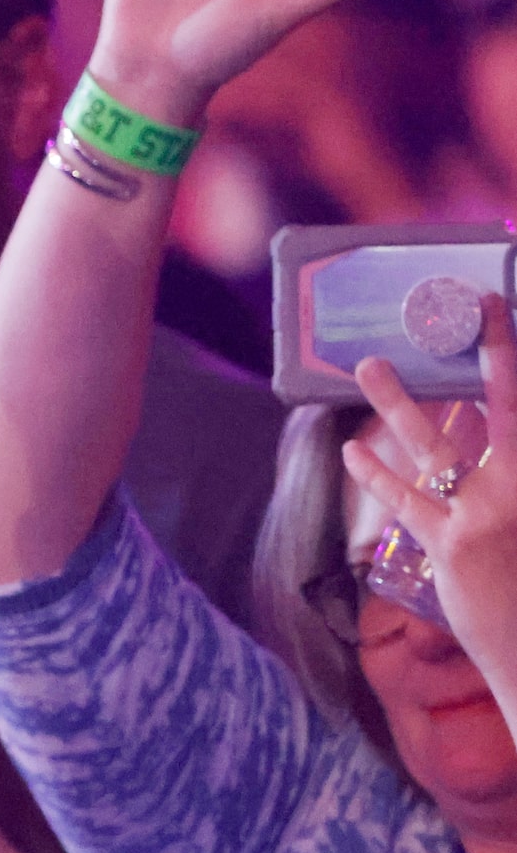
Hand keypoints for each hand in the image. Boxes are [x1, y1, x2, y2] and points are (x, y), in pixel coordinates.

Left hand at [342, 296, 516, 684]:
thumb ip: (509, 469)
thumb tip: (486, 432)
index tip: (509, 315)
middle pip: (506, 405)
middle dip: (494, 351)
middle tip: (471, 307)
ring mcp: (488, 513)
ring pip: (437, 444)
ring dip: (400, 402)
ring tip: (369, 365)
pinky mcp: (450, 545)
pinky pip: (405, 498)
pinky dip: (376, 473)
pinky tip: (352, 450)